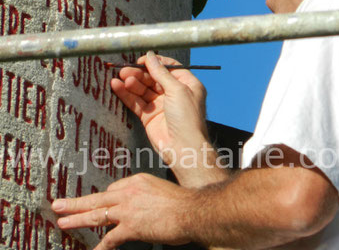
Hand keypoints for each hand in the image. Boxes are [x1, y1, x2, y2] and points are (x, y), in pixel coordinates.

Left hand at [52, 174, 192, 249]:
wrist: (193, 211)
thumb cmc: (183, 203)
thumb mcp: (162, 190)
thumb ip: (149, 196)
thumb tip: (145, 207)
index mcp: (138, 181)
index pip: (114, 188)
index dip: (106, 198)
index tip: (100, 202)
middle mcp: (130, 192)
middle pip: (98, 197)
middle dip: (76, 203)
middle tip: (59, 204)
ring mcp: (129, 209)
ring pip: (97, 214)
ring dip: (78, 219)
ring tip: (63, 222)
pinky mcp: (131, 226)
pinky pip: (110, 238)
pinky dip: (101, 247)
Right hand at [111, 51, 208, 161]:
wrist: (183, 147)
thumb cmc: (187, 117)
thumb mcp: (177, 90)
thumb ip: (161, 73)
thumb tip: (150, 56)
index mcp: (187, 84)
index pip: (170, 68)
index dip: (155, 62)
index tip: (141, 60)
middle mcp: (174, 93)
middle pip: (154, 78)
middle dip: (140, 73)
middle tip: (125, 70)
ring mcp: (161, 105)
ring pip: (143, 89)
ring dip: (132, 82)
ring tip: (121, 78)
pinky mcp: (149, 116)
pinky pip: (136, 102)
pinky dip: (126, 94)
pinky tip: (116, 86)